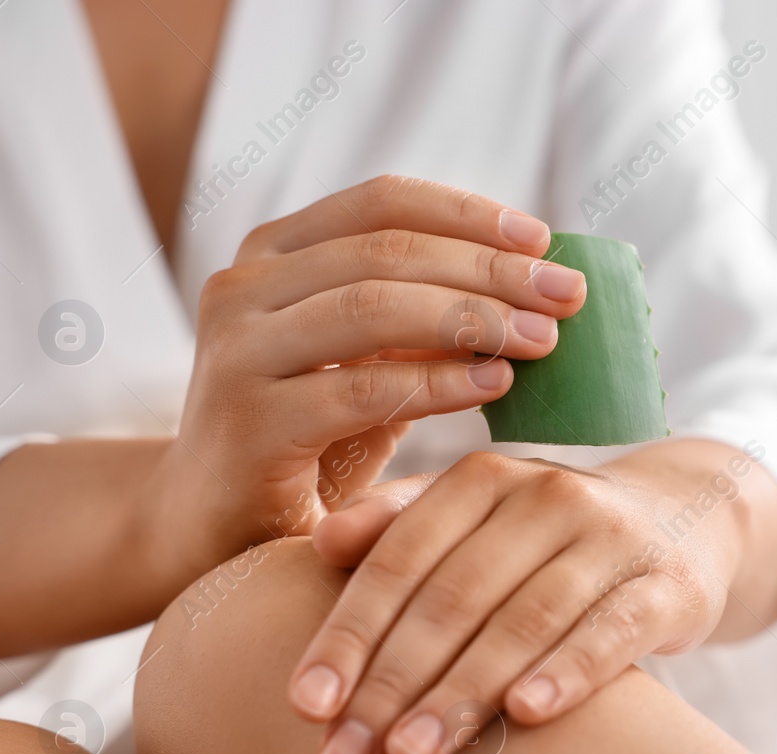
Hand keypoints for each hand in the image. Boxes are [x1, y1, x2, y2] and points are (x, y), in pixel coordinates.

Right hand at [144, 175, 587, 581]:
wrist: (209, 528)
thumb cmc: (308, 440)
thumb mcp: (370, 362)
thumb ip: (426, 320)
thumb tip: (537, 285)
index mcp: (273, 254)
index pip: (382, 202)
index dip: (469, 214)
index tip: (544, 241)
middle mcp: (243, 287)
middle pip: (387, 250)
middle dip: (489, 269)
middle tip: (566, 294)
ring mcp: (237, 351)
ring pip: (371, 308)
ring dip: (472, 318)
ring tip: (543, 339)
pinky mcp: (248, 421)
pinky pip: (360, 388)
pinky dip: (437, 383)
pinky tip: (496, 386)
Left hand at [285, 439, 776, 753]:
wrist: (690, 517)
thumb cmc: (553, 537)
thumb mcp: (481, 515)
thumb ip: (402, 525)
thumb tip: (321, 544)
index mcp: (483, 478)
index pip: (399, 560)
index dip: (348, 633)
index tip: (306, 706)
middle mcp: (545, 495)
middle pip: (452, 597)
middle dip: (391, 682)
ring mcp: (611, 538)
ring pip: (524, 619)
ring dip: (463, 692)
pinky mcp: (669, 585)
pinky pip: (613, 630)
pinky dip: (569, 670)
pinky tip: (526, 714)